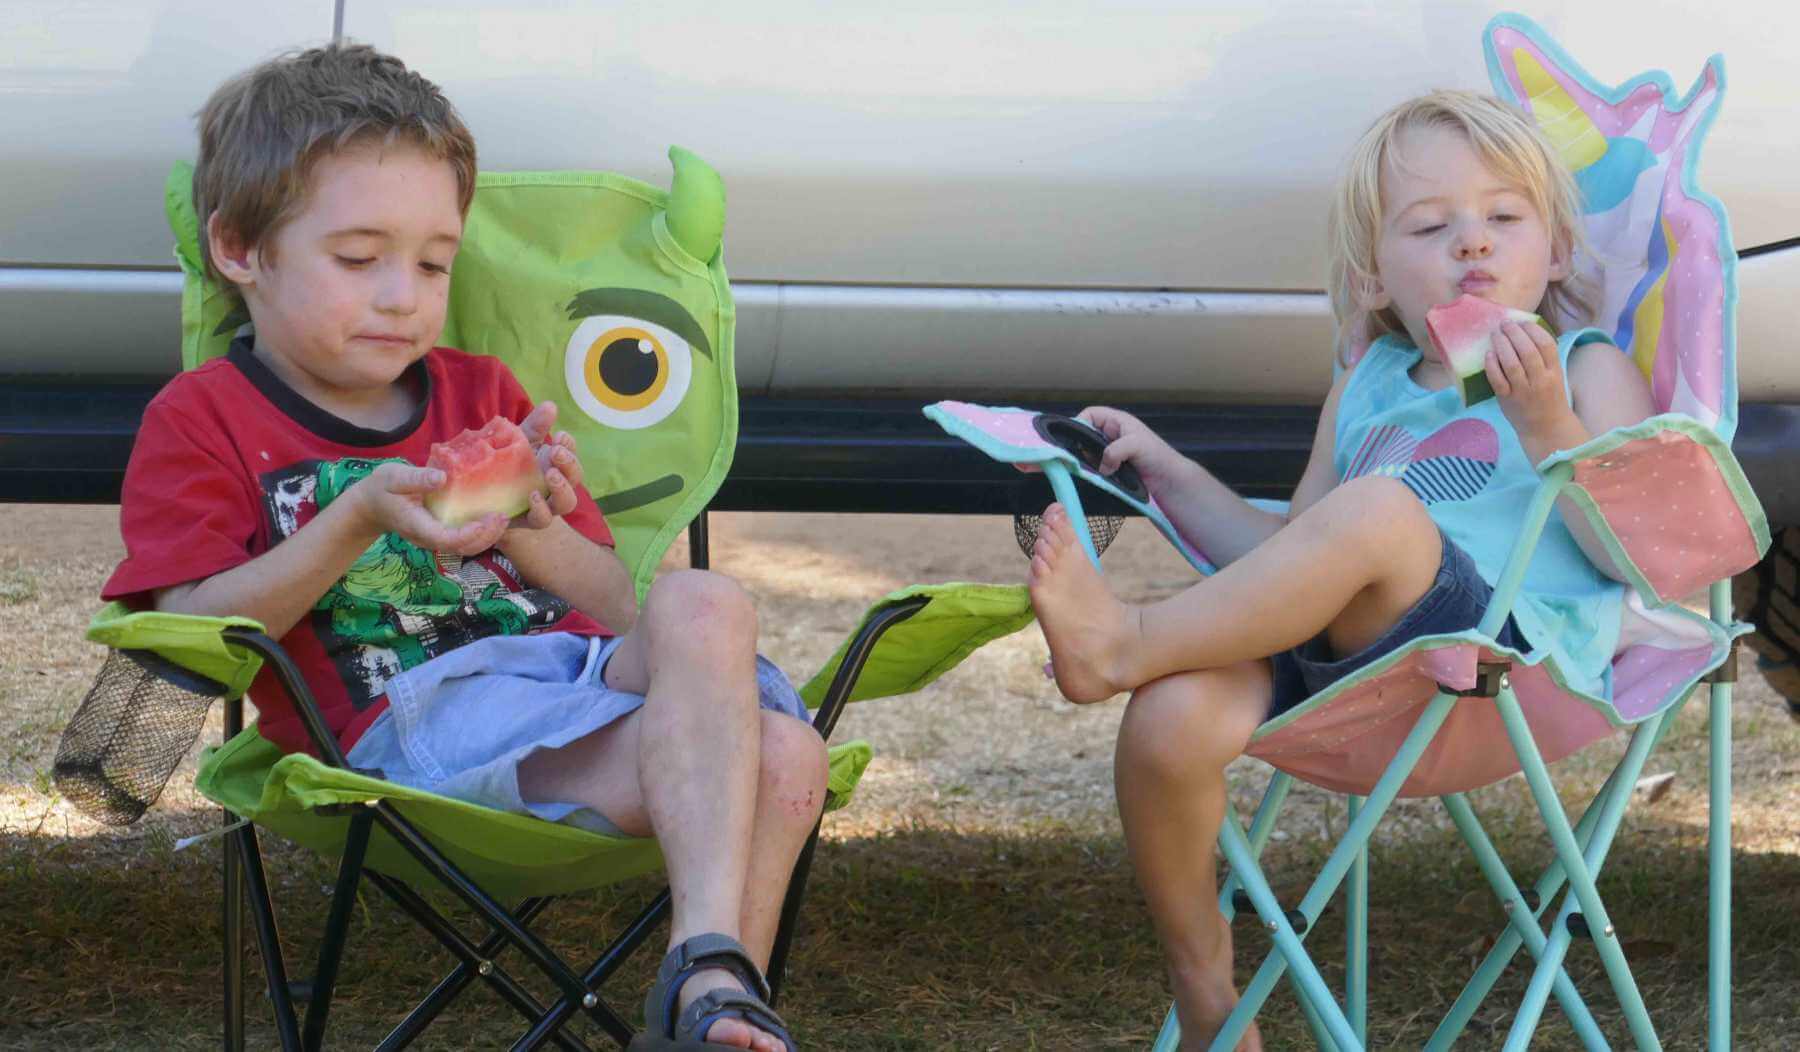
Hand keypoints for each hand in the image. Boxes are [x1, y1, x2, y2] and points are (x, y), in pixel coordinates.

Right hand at [356, 462, 507, 555]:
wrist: (370, 505)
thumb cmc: (382, 488)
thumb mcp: (394, 477)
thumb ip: (417, 478)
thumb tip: (442, 478)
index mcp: (417, 526)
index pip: (445, 539)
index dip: (467, 534)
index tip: (485, 520)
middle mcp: (428, 538)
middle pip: (461, 548)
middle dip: (485, 537)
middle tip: (503, 517)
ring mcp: (435, 539)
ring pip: (465, 547)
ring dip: (487, 537)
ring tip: (504, 519)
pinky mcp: (441, 533)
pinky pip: (464, 540)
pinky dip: (481, 533)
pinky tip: (493, 518)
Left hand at [511, 401, 585, 529]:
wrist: (483, 498)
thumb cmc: (506, 467)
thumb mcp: (518, 443)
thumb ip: (534, 426)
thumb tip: (551, 405)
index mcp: (554, 465)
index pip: (571, 454)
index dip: (570, 446)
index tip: (559, 435)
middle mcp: (555, 486)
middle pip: (575, 478)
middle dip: (570, 464)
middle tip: (556, 451)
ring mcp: (546, 505)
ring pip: (567, 503)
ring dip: (562, 488)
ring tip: (550, 474)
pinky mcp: (528, 520)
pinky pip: (542, 520)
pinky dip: (540, 509)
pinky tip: (531, 496)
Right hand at [1077, 405, 1189, 497]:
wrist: (1169, 481)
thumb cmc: (1158, 456)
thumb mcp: (1136, 444)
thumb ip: (1115, 450)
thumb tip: (1101, 466)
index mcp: (1117, 421)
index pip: (1090, 414)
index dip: (1079, 423)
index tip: (1073, 438)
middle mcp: (1111, 435)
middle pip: (1085, 435)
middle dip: (1082, 446)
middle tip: (1081, 458)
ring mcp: (1110, 452)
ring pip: (1088, 453)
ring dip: (1089, 462)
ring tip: (1093, 470)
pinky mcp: (1111, 468)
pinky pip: (1095, 468)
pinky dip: (1094, 473)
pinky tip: (1099, 477)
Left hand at [1487, 322, 1578, 445]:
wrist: (1546, 428)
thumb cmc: (1549, 398)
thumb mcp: (1555, 376)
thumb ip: (1545, 358)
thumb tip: (1526, 331)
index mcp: (1555, 372)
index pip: (1545, 344)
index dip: (1532, 329)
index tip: (1522, 321)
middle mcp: (1540, 380)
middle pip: (1527, 350)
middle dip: (1514, 333)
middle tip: (1505, 324)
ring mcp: (1523, 390)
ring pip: (1511, 363)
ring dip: (1501, 345)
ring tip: (1496, 334)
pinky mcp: (1507, 399)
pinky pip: (1497, 379)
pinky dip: (1491, 365)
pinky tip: (1488, 354)